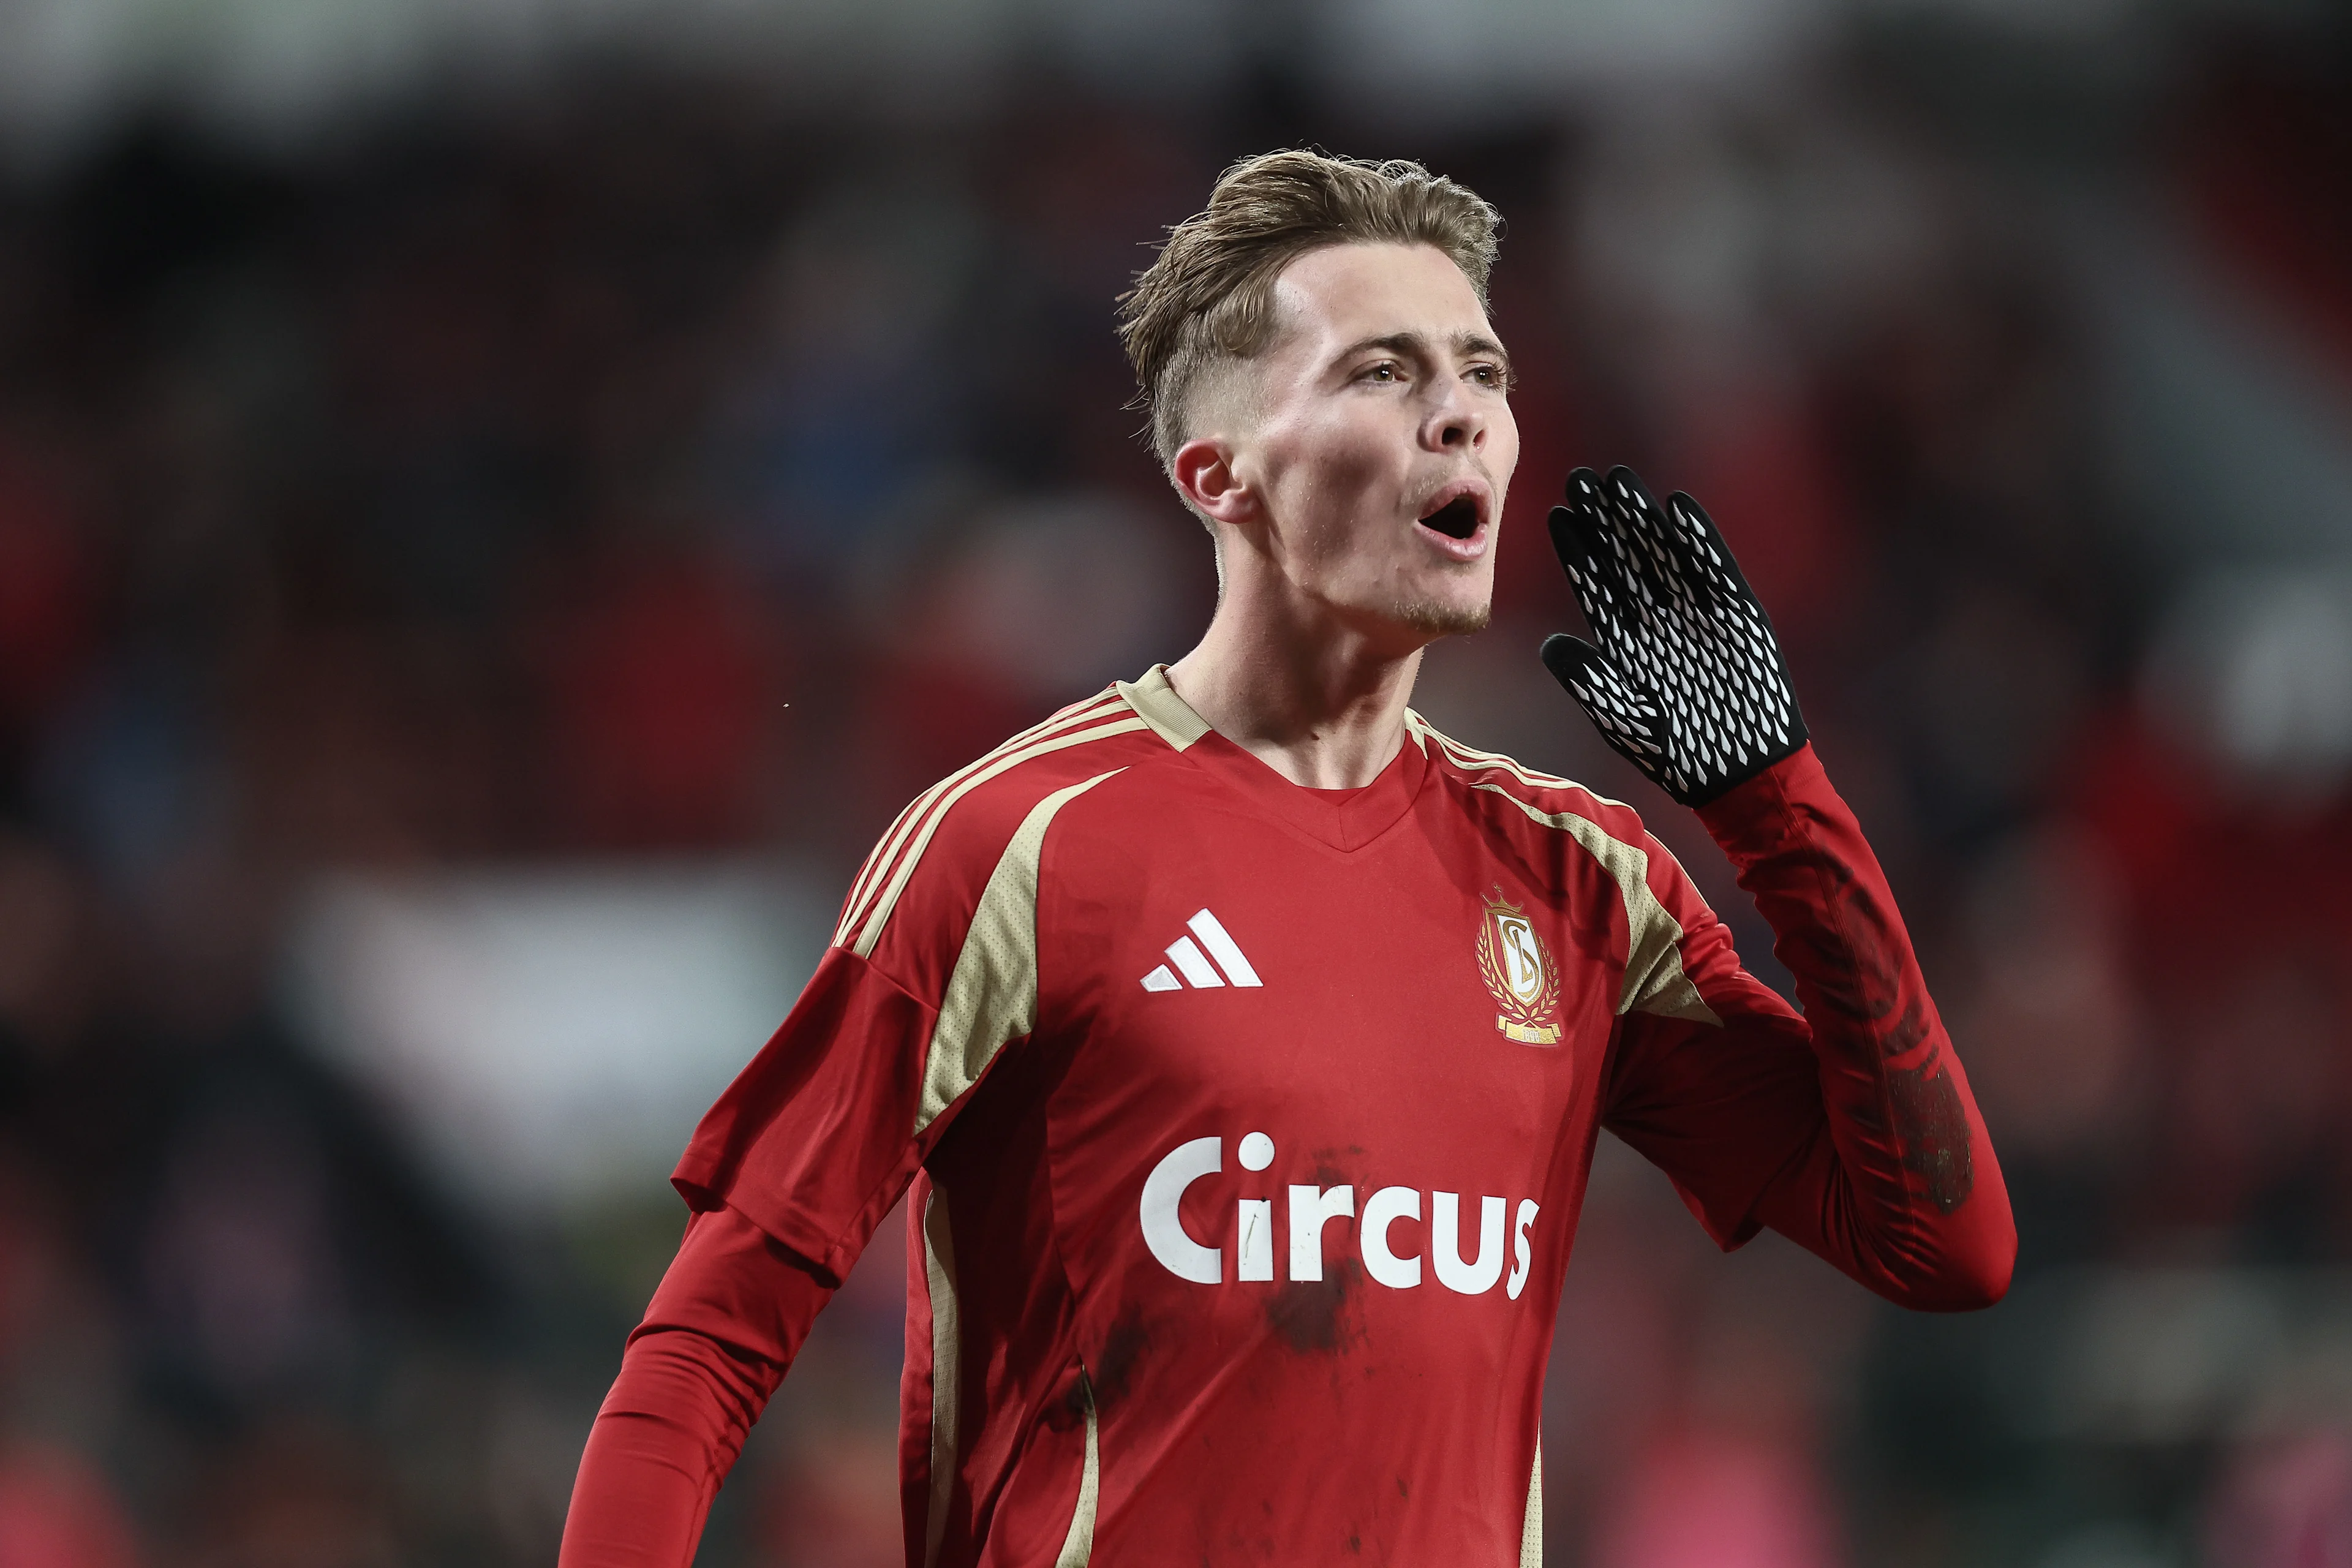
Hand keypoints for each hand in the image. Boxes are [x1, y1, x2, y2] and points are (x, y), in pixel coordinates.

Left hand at [1540, 466, 1806, 806]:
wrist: (1739, 771)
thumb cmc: (1675, 752)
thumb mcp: (1620, 716)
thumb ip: (1587, 679)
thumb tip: (1550, 644)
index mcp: (1625, 639)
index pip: (1595, 583)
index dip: (1577, 550)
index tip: (1556, 514)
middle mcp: (1658, 617)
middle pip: (1625, 556)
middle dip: (1603, 519)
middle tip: (1579, 479)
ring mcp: (1697, 611)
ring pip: (1664, 552)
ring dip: (1642, 517)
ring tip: (1618, 481)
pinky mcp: (1737, 612)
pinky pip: (1715, 567)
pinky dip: (1699, 537)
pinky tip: (1677, 506)